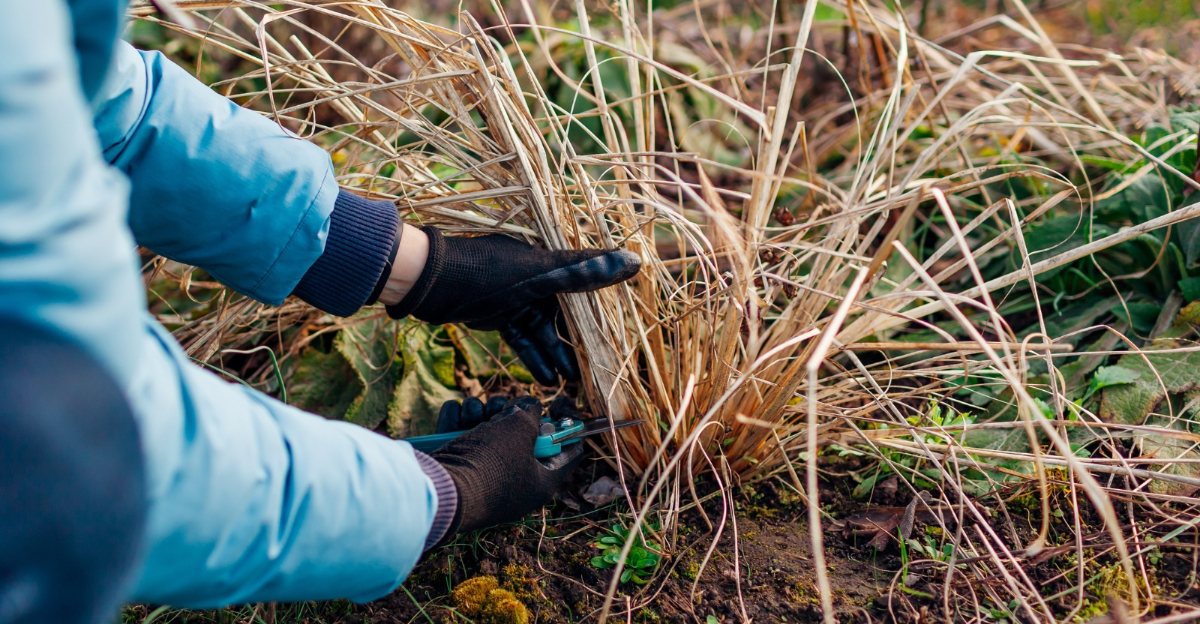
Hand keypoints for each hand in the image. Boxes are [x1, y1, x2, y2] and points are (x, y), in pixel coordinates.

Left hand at [384, 227, 640, 385]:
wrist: (426, 281)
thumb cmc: (484, 271)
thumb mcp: (539, 274)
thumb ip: (585, 273)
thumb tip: (633, 262)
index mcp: (549, 259)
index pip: (586, 287)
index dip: (601, 316)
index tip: (616, 341)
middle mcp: (537, 276)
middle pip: (567, 314)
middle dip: (580, 345)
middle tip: (595, 373)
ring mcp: (517, 295)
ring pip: (545, 330)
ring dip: (557, 356)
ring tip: (572, 383)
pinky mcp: (498, 314)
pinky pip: (522, 337)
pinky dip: (532, 356)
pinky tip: (545, 378)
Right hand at [430, 397, 582, 535]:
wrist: (439, 489)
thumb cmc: (490, 462)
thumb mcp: (520, 429)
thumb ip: (530, 413)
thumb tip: (528, 409)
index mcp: (540, 483)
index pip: (567, 453)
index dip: (568, 427)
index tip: (561, 404)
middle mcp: (513, 484)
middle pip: (522, 438)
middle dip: (511, 415)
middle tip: (504, 409)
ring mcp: (481, 477)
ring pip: (487, 431)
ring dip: (480, 413)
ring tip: (475, 415)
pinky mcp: (454, 469)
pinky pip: (460, 435)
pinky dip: (456, 421)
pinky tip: (456, 416)